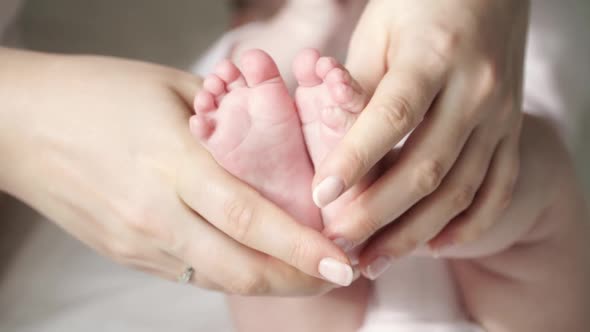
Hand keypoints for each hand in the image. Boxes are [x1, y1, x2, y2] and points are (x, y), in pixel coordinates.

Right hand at [0, 49, 351, 294]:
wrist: (18, 126)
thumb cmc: (95, 93)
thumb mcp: (169, 88)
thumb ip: (226, 116)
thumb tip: (272, 136)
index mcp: (171, 163)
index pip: (249, 216)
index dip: (301, 246)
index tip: (341, 262)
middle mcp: (156, 213)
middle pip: (240, 268)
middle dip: (297, 280)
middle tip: (336, 273)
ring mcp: (138, 242)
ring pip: (218, 279)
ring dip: (268, 280)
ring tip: (303, 270)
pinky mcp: (126, 254)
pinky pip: (191, 273)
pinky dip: (229, 271)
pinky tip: (252, 259)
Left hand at [312, 0, 528, 266]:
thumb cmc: (418, 5)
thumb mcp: (377, 32)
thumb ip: (360, 88)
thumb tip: (335, 145)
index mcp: (433, 57)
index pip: (391, 118)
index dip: (354, 160)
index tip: (319, 195)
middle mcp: (474, 90)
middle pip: (426, 167)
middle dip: (377, 213)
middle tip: (338, 242)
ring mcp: (500, 116)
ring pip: (460, 189)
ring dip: (414, 233)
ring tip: (374, 260)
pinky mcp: (512, 131)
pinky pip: (498, 188)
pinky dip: (469, 225)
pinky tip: (435, 247)